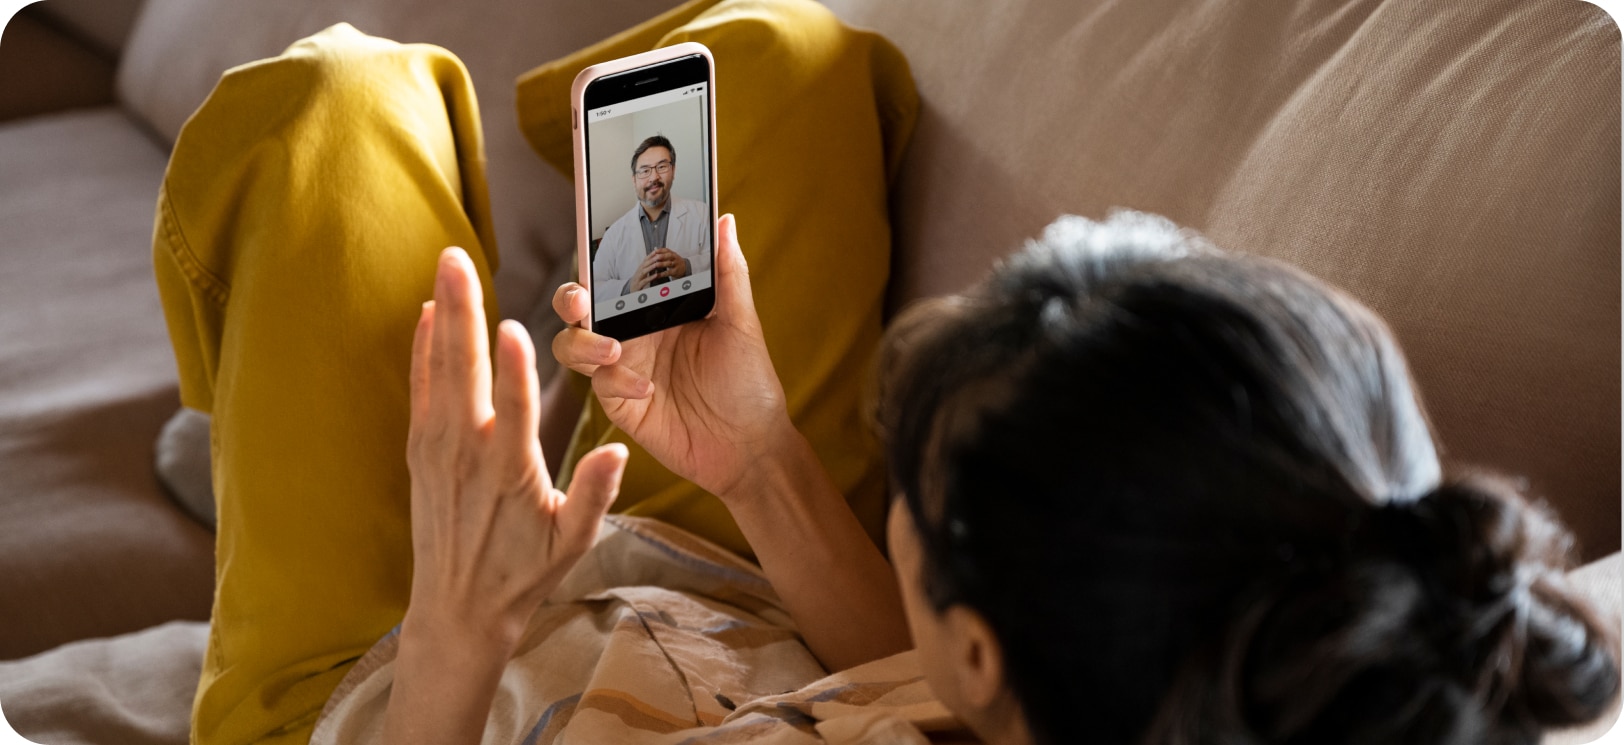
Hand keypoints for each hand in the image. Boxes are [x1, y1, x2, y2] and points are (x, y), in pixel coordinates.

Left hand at [405, 248, 627, 649]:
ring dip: (442, 314)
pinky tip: (427, 315)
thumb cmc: (523, 573)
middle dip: (462, 311)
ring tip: (446, 266)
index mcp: (511, 472)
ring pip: (438, 369)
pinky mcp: (420, 451)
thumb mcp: (572, 542)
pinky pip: (421, 388)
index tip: (513, 326)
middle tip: (457, 259)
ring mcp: (438, 448)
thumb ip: (595, 495)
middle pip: (463, 370)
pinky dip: (423, 349)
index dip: (512, 368)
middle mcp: (468, 452)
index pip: (513, 410)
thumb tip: (618, 448)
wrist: (457, 609)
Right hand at [552, 215, 792, 500]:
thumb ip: (728, 272)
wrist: (750, 446)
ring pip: (572, 342)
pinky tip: (647, 388)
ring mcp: (621, 366)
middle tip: (581, 298)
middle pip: (579, 304)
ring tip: (613, 348)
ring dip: (582, 340)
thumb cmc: (749, 382)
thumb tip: (725, 220)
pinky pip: (598, 383)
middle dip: (569, 296)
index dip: (596, 254)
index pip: (617, 271)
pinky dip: (616, 380)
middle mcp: (633, 330)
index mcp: (658, 304)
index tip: (589, 241)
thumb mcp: (741, 323)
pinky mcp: (618, 401)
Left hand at [655, 248, 689, 278]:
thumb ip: (662, 253)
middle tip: (654, 258)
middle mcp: (674, 257)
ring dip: (661, 264)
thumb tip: (654, 251)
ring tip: (654, 266)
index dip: (660, 250)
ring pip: (669, 263)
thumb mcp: (670, 255)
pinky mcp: (675, 271)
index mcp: (672, 253)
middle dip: (661, 256)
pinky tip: (657, 275)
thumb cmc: (674, 260)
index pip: (666, 250)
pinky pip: (668, 272)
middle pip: (669, 255)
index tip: (654, 252)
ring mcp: (675, 264)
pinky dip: (662, 274)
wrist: (684, 267)